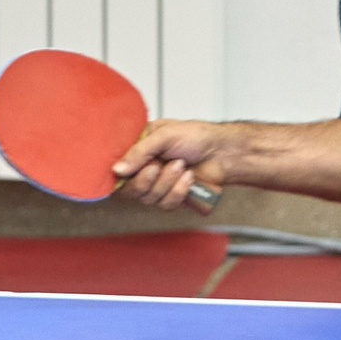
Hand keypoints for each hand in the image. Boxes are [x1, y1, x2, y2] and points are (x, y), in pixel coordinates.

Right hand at [114, 119, 235, 209]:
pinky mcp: (172, 196)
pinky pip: (166, 204)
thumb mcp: (164, 135)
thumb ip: (139, 152)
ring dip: (168, 183)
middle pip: (132, 189)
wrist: (223, 152)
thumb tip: (117, 169)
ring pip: (149, 199)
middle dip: (149, 179)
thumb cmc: (197, 136)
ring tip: (182, 166)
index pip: (119, 168)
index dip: (124, 174)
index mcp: (139, 148)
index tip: (137, 168)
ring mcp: (158, 184)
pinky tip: (189, 178)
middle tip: (162, 164)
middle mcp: (145, 167)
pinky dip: (179, 191)